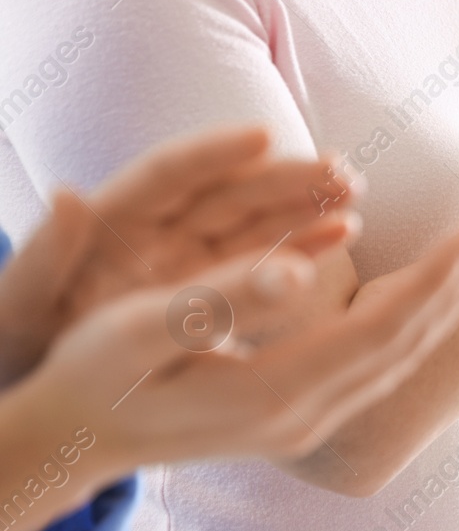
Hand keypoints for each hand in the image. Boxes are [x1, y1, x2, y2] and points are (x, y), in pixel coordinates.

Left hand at [0, 128, 358, 387]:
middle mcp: (160, 228)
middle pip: (229, 189)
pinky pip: (266, 256)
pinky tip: (344, 230)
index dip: (214, 152)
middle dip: (285, 175)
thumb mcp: (20, 306)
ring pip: (256, 217)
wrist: (41, 395)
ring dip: (305, 200)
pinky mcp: (213, 286)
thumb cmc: (20, 342)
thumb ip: (44, 257)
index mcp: (113, 221)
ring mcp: (191, 256)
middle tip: (339, 169)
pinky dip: (303, 242)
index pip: (169, 174)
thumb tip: (68, 196)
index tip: (264, 135)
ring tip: (354, 190)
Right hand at [15, 205, 458, 504]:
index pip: (385, 329)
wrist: (72, 443)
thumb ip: (217, 301)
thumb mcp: (139, 331)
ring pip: (400, 356)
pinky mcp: (299, 416)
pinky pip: (380, 364)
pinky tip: (432, 295)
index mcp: (279, 393)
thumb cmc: (96, 377)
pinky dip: (417, 322)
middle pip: (408, 341)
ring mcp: (308, 422)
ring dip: (449, 301)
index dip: (438, 279)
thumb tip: (297, 269)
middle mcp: (308, 415)